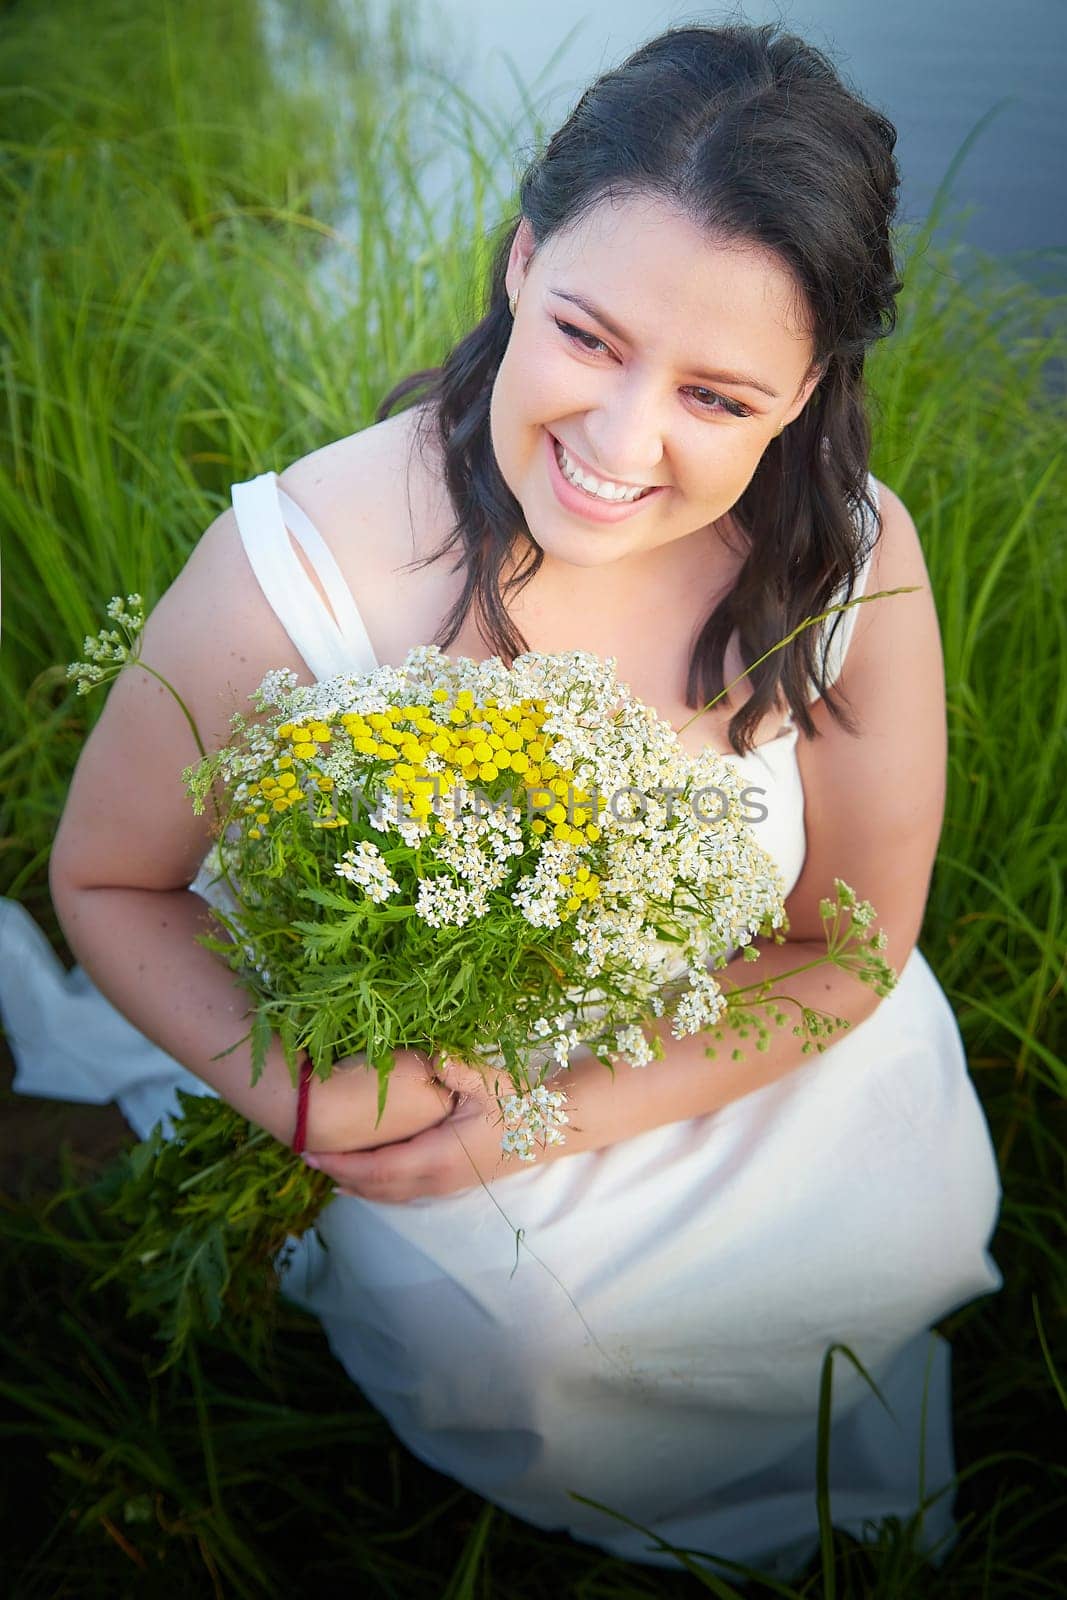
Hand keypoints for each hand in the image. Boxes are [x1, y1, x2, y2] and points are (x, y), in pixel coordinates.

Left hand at [303, 1055, 536, 1202]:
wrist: (556, 1125)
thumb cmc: (519, 1101)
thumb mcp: (485, 1079)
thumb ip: (452, 1067)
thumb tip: (426, 1053)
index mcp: (439, 1156)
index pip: (377, 1168)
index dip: (341, 1163)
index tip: (309, 1150)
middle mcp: (438, 1178)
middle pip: (376, 1187)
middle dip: (339, 1173)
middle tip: (306, 1155)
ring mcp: (447, 1185)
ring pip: (390, 1194)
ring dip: (357, 1183)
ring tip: (327, 1167)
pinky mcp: (455, 1183)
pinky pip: (405, 1192)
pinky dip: (378, 1187)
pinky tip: (367, 1177)